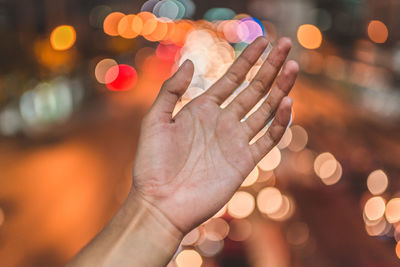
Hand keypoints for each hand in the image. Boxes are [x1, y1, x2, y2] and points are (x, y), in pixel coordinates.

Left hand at [132, 37, 298, 233]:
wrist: (160, 203)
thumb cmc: (152, 164)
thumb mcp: (155, 120)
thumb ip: (171, 90)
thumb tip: (190, 62)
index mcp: (203, 109)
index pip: (232, 78)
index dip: (248, 59)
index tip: (264, 39)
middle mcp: (223, 122)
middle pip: (254, 90)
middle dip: (270, 67)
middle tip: (286, 45)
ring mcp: (235, 142)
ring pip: (265, 110)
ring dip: (280, 89)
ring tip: (293, 67)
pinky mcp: (244, 163)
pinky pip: (267, 139)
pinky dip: (279, 123)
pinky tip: (286, 103)